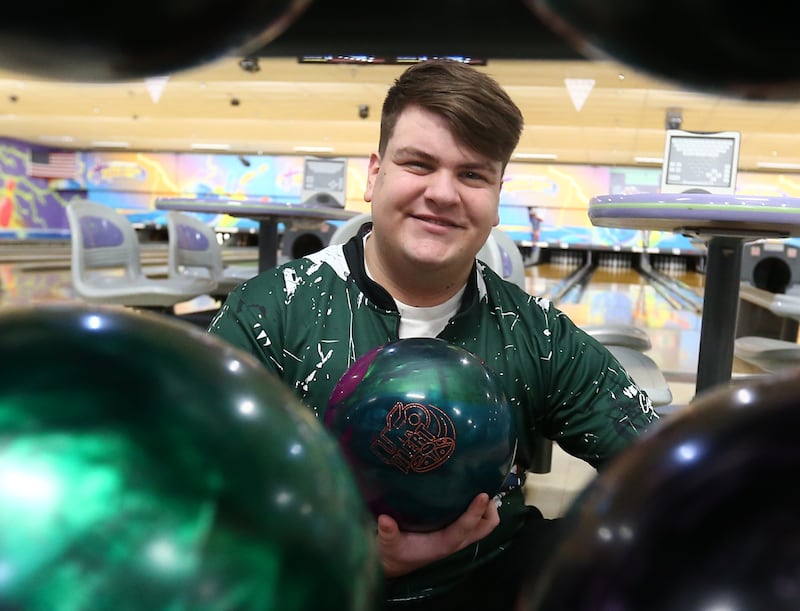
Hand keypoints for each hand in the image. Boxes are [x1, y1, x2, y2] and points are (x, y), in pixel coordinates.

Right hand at [377, 493, 499, 577]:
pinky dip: (478, 508)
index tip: (482, 495)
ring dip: (487, 508)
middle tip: (485, 487)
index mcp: (443, 544)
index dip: (474, 512)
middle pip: (485, 527)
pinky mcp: (453, 530)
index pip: (465, 528)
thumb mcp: (387, 544)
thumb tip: (384, 519)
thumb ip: (387, 533)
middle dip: (490, 510)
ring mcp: (457, 536)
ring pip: (483, 524)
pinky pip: (474, 520)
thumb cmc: (393, 553)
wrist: (392, 563)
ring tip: (480, 484)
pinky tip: (468, 488)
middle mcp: (455, 540)